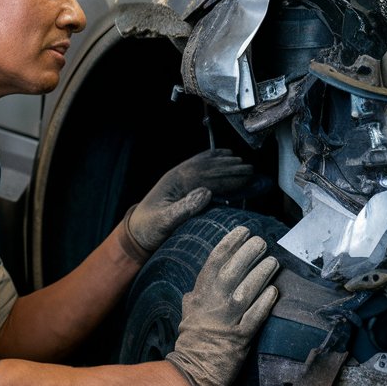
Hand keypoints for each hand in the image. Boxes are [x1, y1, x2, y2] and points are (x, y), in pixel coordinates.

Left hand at [125, 149, 252, 257]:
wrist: (134, 231)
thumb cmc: (147, 229)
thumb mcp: (164, 222)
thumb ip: (184, 208)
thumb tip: (206, 192)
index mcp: (174, 183)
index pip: (207, 176)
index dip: (228, 176)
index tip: (247, 176)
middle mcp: (177, 176)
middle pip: (208, 168)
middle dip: (231, 169)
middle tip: (252, 170)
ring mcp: (177, 177)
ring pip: (204, 165)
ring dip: (224, 164)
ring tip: (243, 164)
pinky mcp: (179, 183)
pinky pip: (198, 166)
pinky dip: (211, 160)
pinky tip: (221, 154)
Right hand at [166, 226, 278, 385]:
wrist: (193, 369)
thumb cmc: (192, 339)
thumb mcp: (188, 311)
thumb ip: (195, 296)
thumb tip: (197, 287)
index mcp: (200, 293)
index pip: (215, 261)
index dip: (229, 243)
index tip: (242, 231)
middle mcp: (213, 302)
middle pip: (232, 270)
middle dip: (247, 253)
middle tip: (261, 241)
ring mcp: (228, 319)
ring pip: (246, 290)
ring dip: (261, 274)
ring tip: (273, 262)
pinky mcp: (241, 336)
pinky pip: (256, 316)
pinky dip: (265, 303)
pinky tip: (274, 292)